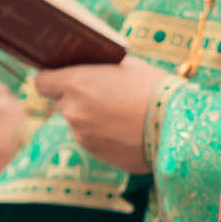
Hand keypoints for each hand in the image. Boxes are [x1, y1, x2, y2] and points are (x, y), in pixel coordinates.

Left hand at [31, 58, 169, 174]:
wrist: (178, 127)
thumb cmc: (155, 89)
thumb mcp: (128, 67)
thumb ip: (100, 70)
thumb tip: (91, 72)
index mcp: (75, 84)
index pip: (42, 82)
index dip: (52, 79)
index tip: (63, 77)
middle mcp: (72, 111)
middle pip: (60, 103)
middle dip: (75, 98)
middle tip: (101, 94)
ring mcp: (83, 136)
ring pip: (78, 123)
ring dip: (92, 118)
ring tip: (122, 113)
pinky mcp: (97, 154)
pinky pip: (93, 140)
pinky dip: (105, 135)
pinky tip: (128, 129)